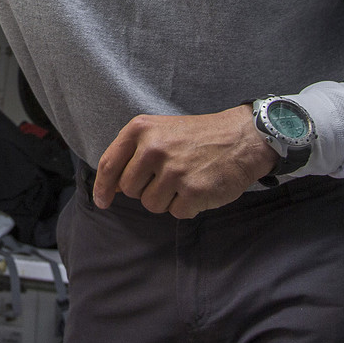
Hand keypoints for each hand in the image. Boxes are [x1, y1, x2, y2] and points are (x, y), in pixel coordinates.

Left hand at [93, 105, 279, 217]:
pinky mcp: (192, 191)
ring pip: (151, 204)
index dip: (102, 187)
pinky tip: (199, 188)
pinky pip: (176, 212)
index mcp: (141, 129)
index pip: (109, 164)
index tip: (102, 201)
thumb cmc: (198, 137)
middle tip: (168, 177)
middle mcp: (153, 148)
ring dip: (167, 199)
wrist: (242, 138)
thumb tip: (112, 187)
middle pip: (129, 190)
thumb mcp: (160, 132)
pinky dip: (187, 206)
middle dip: (145, 190)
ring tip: (185, 180)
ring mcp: (173, 170)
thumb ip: (133, 153)